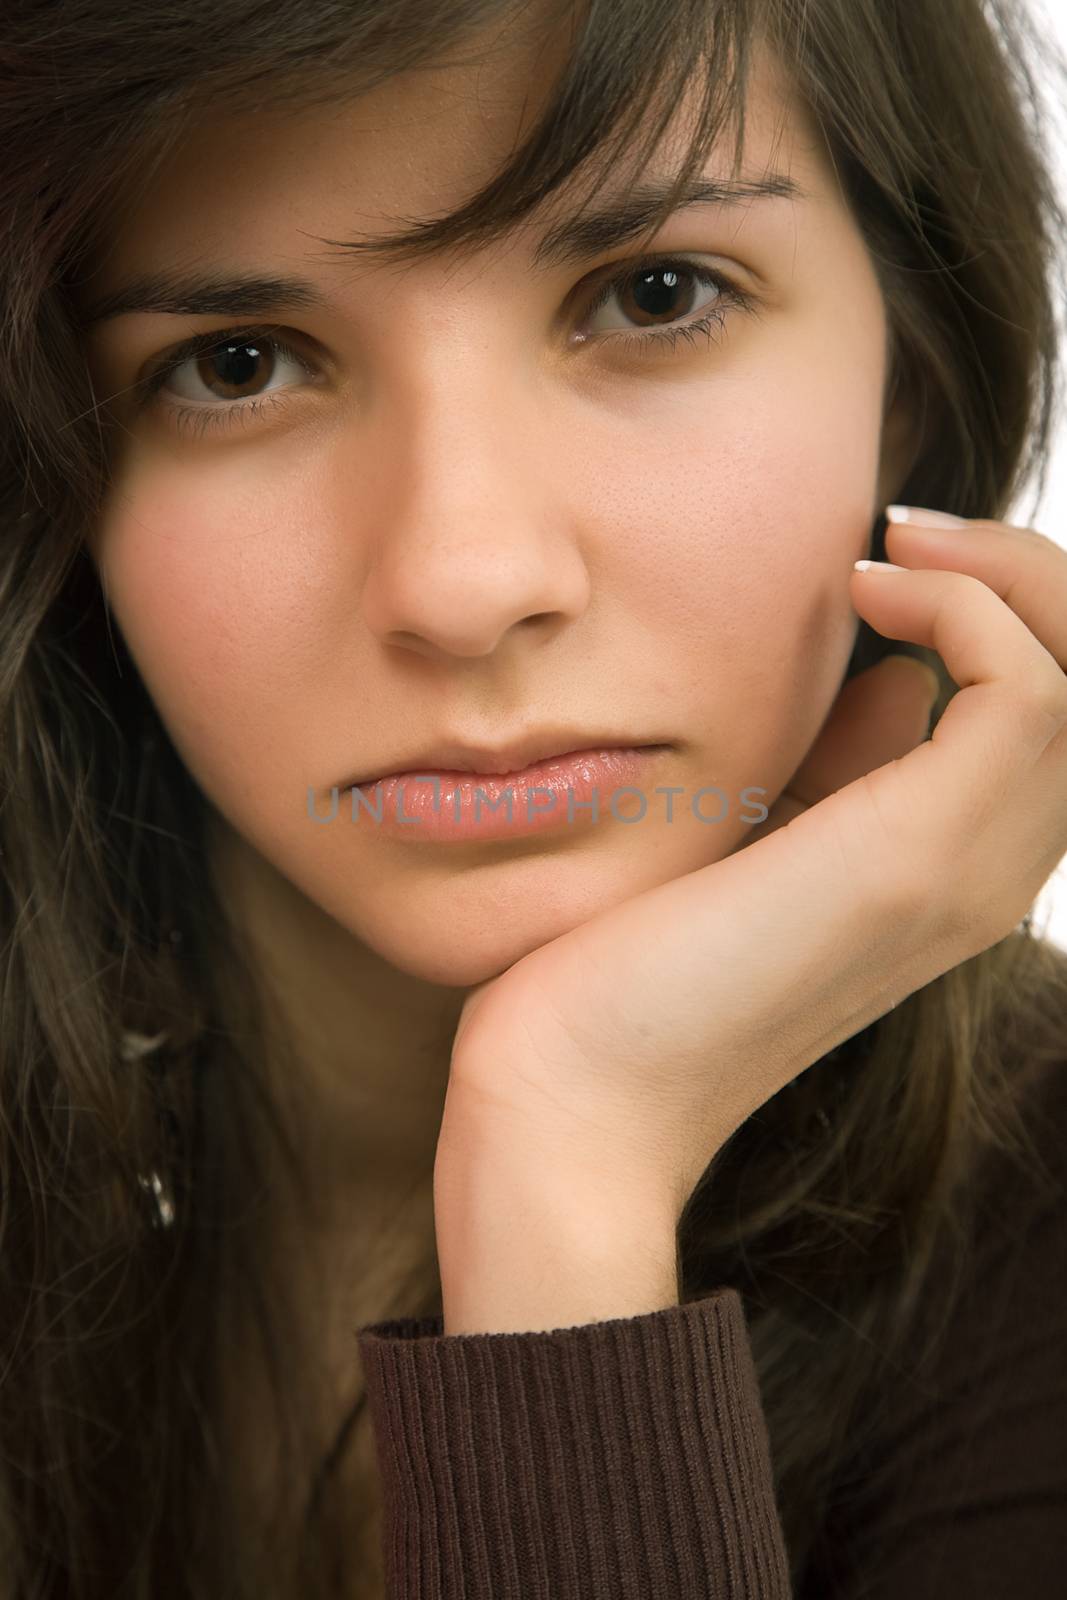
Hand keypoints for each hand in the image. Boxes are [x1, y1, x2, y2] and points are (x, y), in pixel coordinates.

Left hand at [438, 512, 1066, 1225]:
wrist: (573, 1094)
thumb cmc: (630, 966)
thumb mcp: (762, 835)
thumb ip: (844, 765)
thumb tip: (888, 673)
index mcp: (952, 872)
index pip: (1056, 719)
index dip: (1005, 615)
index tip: (884, 563)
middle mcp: (988, 876)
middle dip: (1026, 579)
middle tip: (908, 533)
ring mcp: (966, 872)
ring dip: (1005, 578)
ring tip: (889, 549)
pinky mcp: (914, 857)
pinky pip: (1025, 685)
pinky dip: (962, 607)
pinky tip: (862, 588)